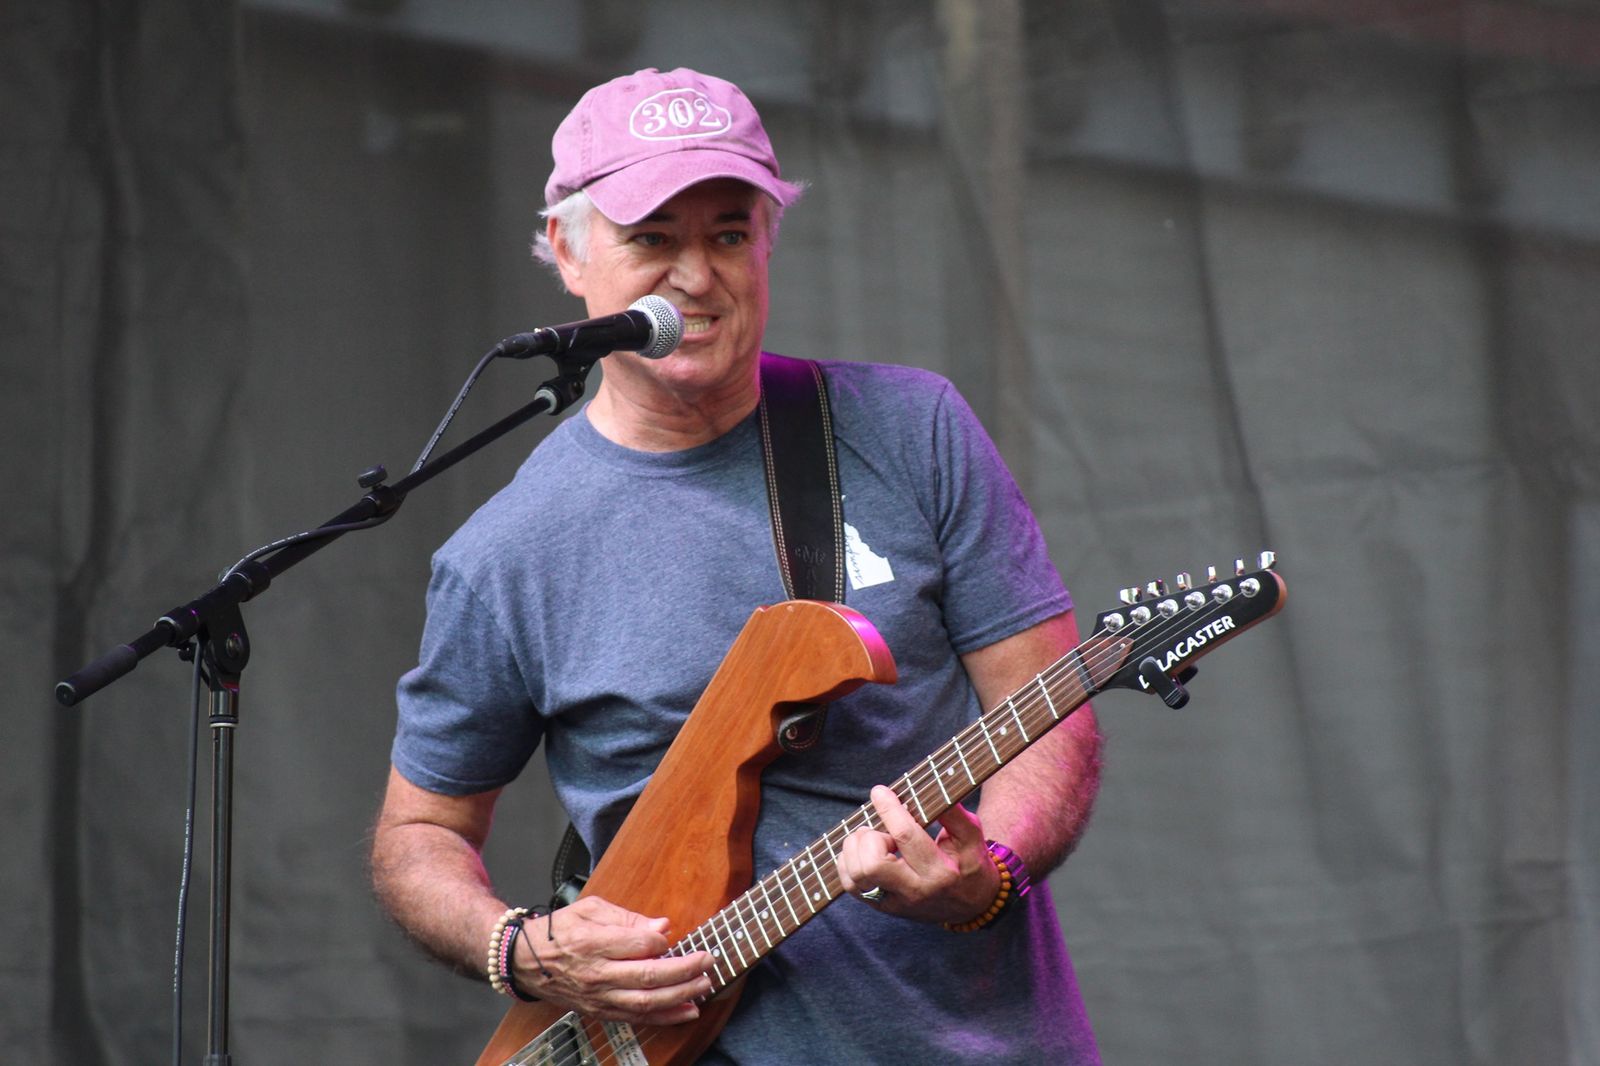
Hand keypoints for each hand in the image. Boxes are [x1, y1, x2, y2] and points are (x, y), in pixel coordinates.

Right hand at [510, 895, 713, 1025]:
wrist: (526, 962)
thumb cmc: (559, 931)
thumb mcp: (589, 909)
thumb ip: (627, 917)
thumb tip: (662, 926)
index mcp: (592, 942)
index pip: (637, 943)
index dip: (660, 940)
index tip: (671, 935)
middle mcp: (597, 974)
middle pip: (647, 976)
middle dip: (684, 969)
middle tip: (708, 960)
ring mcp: (599, 997)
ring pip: (645, 1002)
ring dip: (680, 996)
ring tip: (705, 985)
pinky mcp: (600, 1011)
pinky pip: (637, 1018)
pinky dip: (665, 1017)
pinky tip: (687, 1010)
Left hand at [836, 785, 1000, 924]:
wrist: (972, 905)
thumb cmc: (970, 863)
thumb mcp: (971, 836)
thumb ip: (953, 812)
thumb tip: (930, 788)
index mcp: (940, 872)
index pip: (905, 836)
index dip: (888, 808)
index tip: (880, 792)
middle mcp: (915, 891)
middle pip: (872, 864)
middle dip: (869, 838)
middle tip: (882, 831)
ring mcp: (895, 903)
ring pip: (856, 875)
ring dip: (856, 848)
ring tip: (874, 840)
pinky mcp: (882, 907)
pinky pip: (849, 885)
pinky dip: (848, 862)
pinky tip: (864, 851)